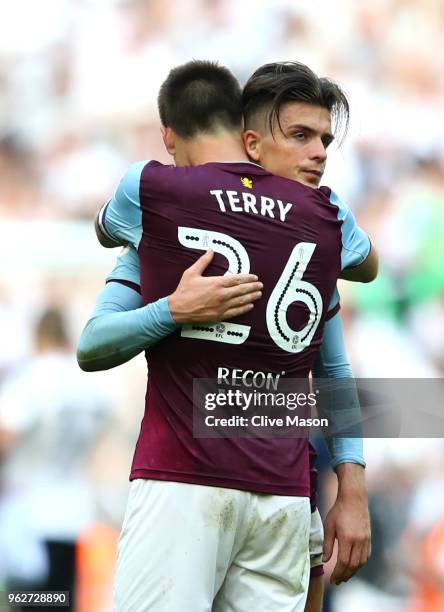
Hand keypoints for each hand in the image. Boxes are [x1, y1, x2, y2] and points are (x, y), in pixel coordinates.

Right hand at [168, 250, 262, 323]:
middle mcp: (221, 295)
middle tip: (260, 285)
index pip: (237, 279)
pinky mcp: (219, 315)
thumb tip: (210, 250)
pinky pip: (235, 312)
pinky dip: (244, 308)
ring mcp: (221, 306)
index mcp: (216, 283)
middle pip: (242, 290)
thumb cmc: (184, 290)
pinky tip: (250, 306)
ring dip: (251, 297)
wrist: (178, 309)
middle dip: (253, 287)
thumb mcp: (192, 272)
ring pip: (241, 301)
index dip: (247, 278)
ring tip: (259, 294)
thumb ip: (203, 261)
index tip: (254, 277)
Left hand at [323, 463, 370, 584]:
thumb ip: (327, 544)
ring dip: (353, 572)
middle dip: (345, 575)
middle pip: (353, 565)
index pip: (344, 562)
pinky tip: (353, 566)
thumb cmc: (339, 510)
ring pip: (361, 562)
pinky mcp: (369, 538)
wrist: (354, 498)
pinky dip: (360, 564)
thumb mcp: (329, 526)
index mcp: (347, 538)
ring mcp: (366, 540)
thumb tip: (324, 560)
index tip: (332, 579)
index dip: (338, 573)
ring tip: (344, 576)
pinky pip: (366, 556)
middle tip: (337, 582)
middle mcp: (359, 541)